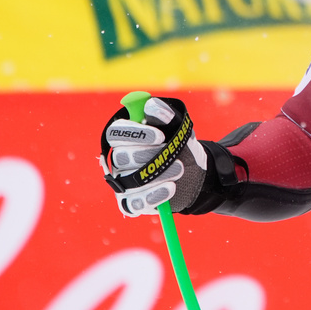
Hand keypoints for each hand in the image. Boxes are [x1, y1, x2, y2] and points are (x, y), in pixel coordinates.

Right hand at [100, 96, 207, 216]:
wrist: (195, 171)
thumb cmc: (180, 145)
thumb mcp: (177, 127)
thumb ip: (164, 115)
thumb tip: (150, 105)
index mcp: (126, 139)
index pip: (116, 133)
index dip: (135, 134)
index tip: (160, 136)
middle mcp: (120, 161)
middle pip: (121, 157)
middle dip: (148, 156)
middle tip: (172, 154)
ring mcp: (124, 183)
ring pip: (131, 180)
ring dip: (157, 174)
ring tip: (180, 169)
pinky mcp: (132, 203)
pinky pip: (134, 204)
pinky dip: (154, 196)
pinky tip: (171, 188)